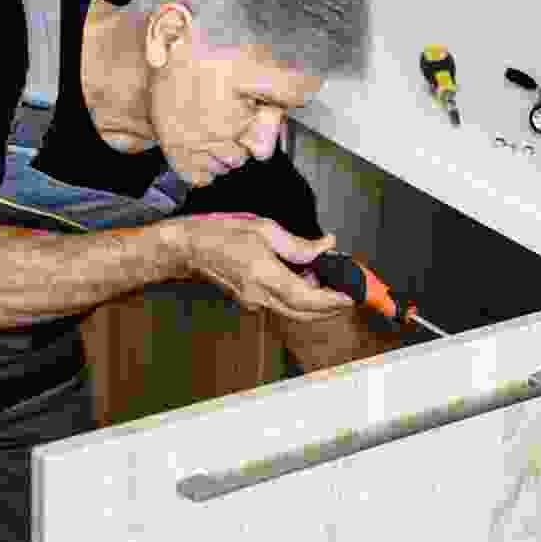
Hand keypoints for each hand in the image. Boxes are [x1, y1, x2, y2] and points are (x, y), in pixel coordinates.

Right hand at [173, 214, 356, 322]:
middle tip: (349, 292)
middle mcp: (259, 296)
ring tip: (328, 279)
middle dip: (331, 306)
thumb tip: (326, 246)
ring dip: (316, 302)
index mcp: (263, 275)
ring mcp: (254, 302)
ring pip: (295, 311)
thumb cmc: (221, 233)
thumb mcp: (263, 228)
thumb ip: (298, 244)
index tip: (351, 295)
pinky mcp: (251, 302)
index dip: (332, 300)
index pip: (306, 298)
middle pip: (305, 313)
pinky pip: (283, 304)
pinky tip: (305, 278)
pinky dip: (300, 297)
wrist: (190, 248)